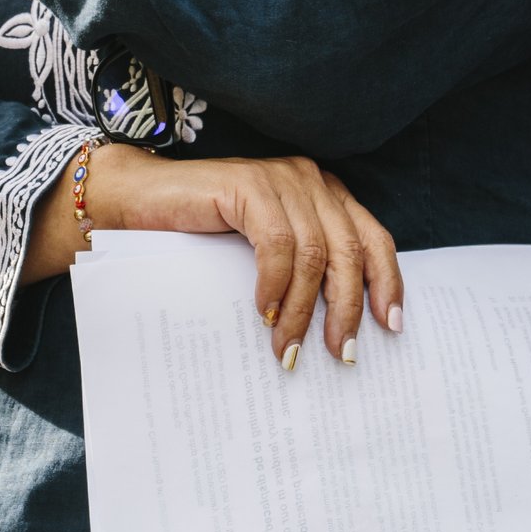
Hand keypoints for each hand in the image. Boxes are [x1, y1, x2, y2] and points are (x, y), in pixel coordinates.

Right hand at [93, 148, 403, 368]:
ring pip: (314, 254)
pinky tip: (263, 312)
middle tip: (340, 352)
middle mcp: (310, 180)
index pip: (373, 238)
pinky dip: (275, 284)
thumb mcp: (268, 253)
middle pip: (350, 250)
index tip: (390, 326)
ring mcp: (281, 179)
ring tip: (289, 346)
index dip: (386, 282)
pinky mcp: (250, 185)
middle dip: (346, 308)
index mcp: (324, 194)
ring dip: (303, 309)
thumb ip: (304, 270)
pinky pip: (277, 244)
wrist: (140, 200)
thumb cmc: (204, 234)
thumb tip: (338, 327)